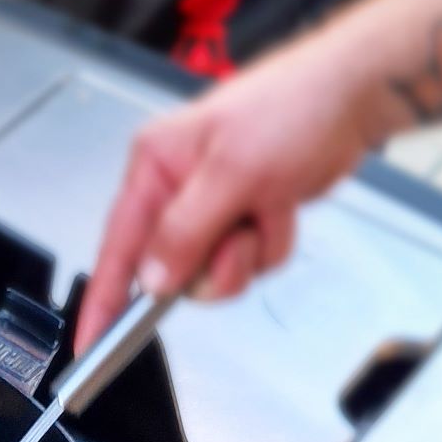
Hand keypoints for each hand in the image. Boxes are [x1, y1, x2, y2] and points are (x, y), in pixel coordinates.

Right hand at [76, 16, 392, 347]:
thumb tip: (150, 281)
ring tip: (268, 206)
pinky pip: (249, 263)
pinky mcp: (243, 219)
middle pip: (174, 271)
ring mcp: (211, 208)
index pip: (118, 247)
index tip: (90, 344)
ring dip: (250, 251)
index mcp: (155, 166)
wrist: (351, 96)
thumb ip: (185, 231)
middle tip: (241, 231)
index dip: (103, 300)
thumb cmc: (292, 108)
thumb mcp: (232, 172)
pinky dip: (271, 243)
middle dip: (216, 263)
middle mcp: (175, 190)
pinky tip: (281, 206)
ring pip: (216, 273)